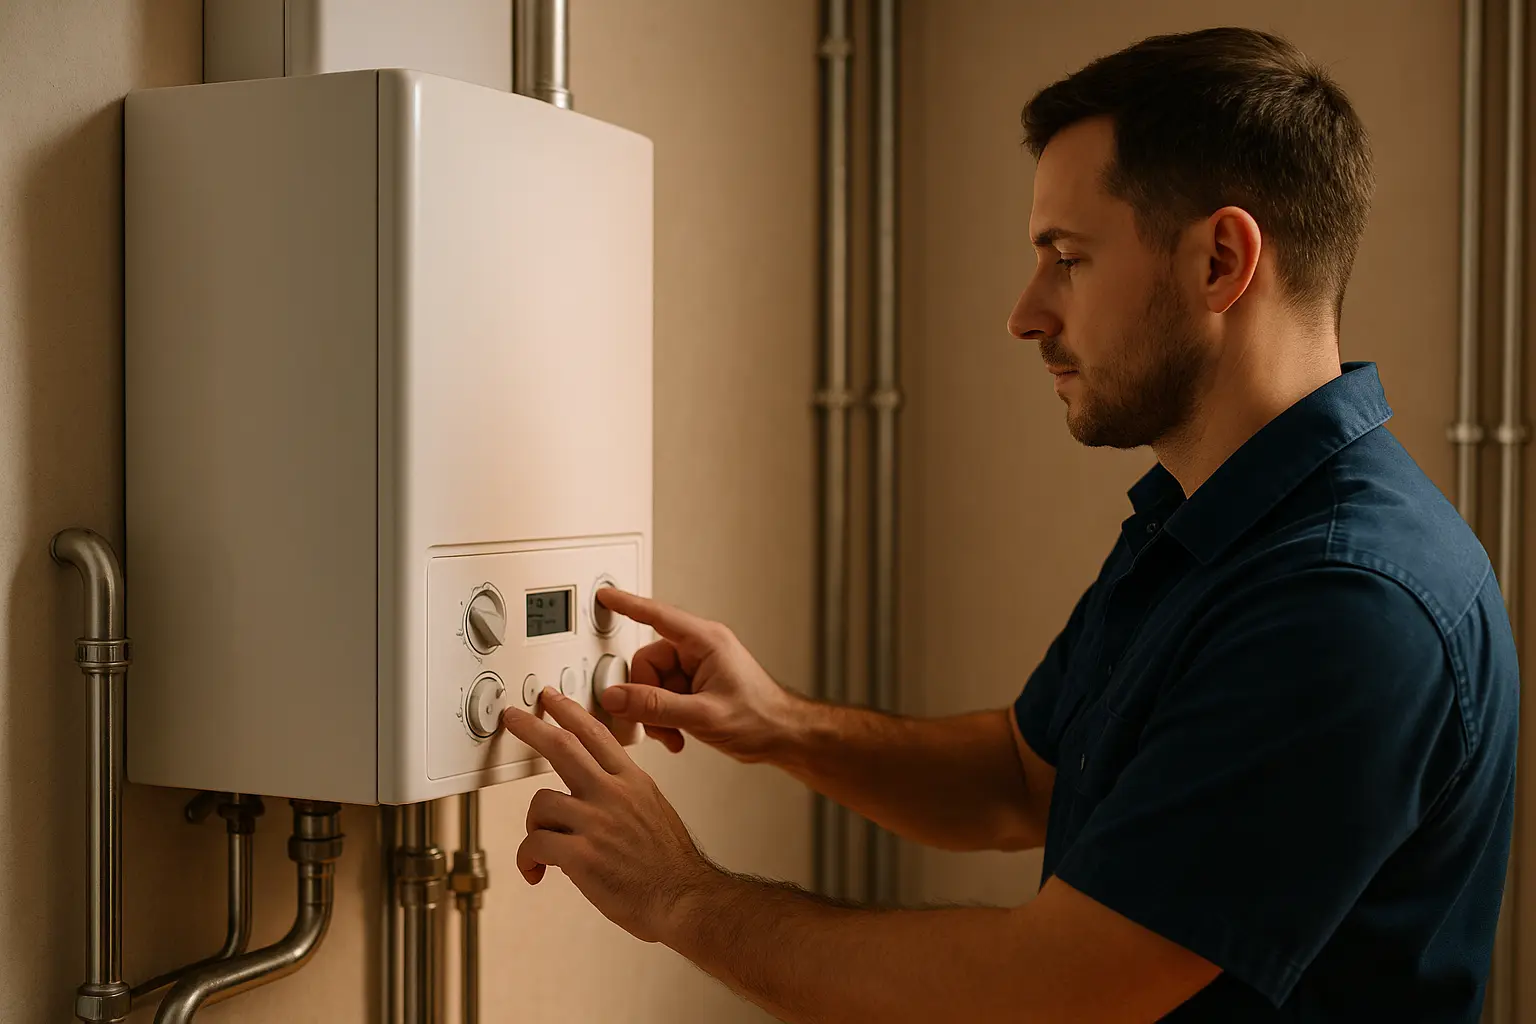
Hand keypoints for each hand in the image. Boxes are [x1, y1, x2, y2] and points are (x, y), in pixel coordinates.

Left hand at [500, 688, 720, 943]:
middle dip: (531, 727)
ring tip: (542, 850)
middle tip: (514, 718)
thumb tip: (596, 790)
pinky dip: (527, 860)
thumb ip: (624, 793)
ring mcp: (597, 823)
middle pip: (562, 746)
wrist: (685, 899)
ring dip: (534, 827)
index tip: (551, 700)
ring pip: (541, 804)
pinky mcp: (582, 855)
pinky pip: (535, 845)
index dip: (569, 712)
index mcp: (633, 781)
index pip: (596, 733)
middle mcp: (614, 794)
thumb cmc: (670, 866)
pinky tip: (535, 872)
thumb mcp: (654, 809)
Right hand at [594, 587, 802, 762]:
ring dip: (655, 713)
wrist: (783, 736)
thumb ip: (655, 706)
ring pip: (651, 684)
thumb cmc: (760, 718)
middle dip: (645, 697)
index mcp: (705, 641)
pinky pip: (662, 696)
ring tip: (674, 733)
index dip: (627, 604)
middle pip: (647, 663)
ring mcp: (696, 668)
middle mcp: (699, 649)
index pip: (657, 616)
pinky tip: (679, 734)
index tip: (605, 596)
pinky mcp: (695, 686)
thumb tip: (616, 697)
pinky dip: (663, 717)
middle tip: (657, 724)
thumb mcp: (703, 715)